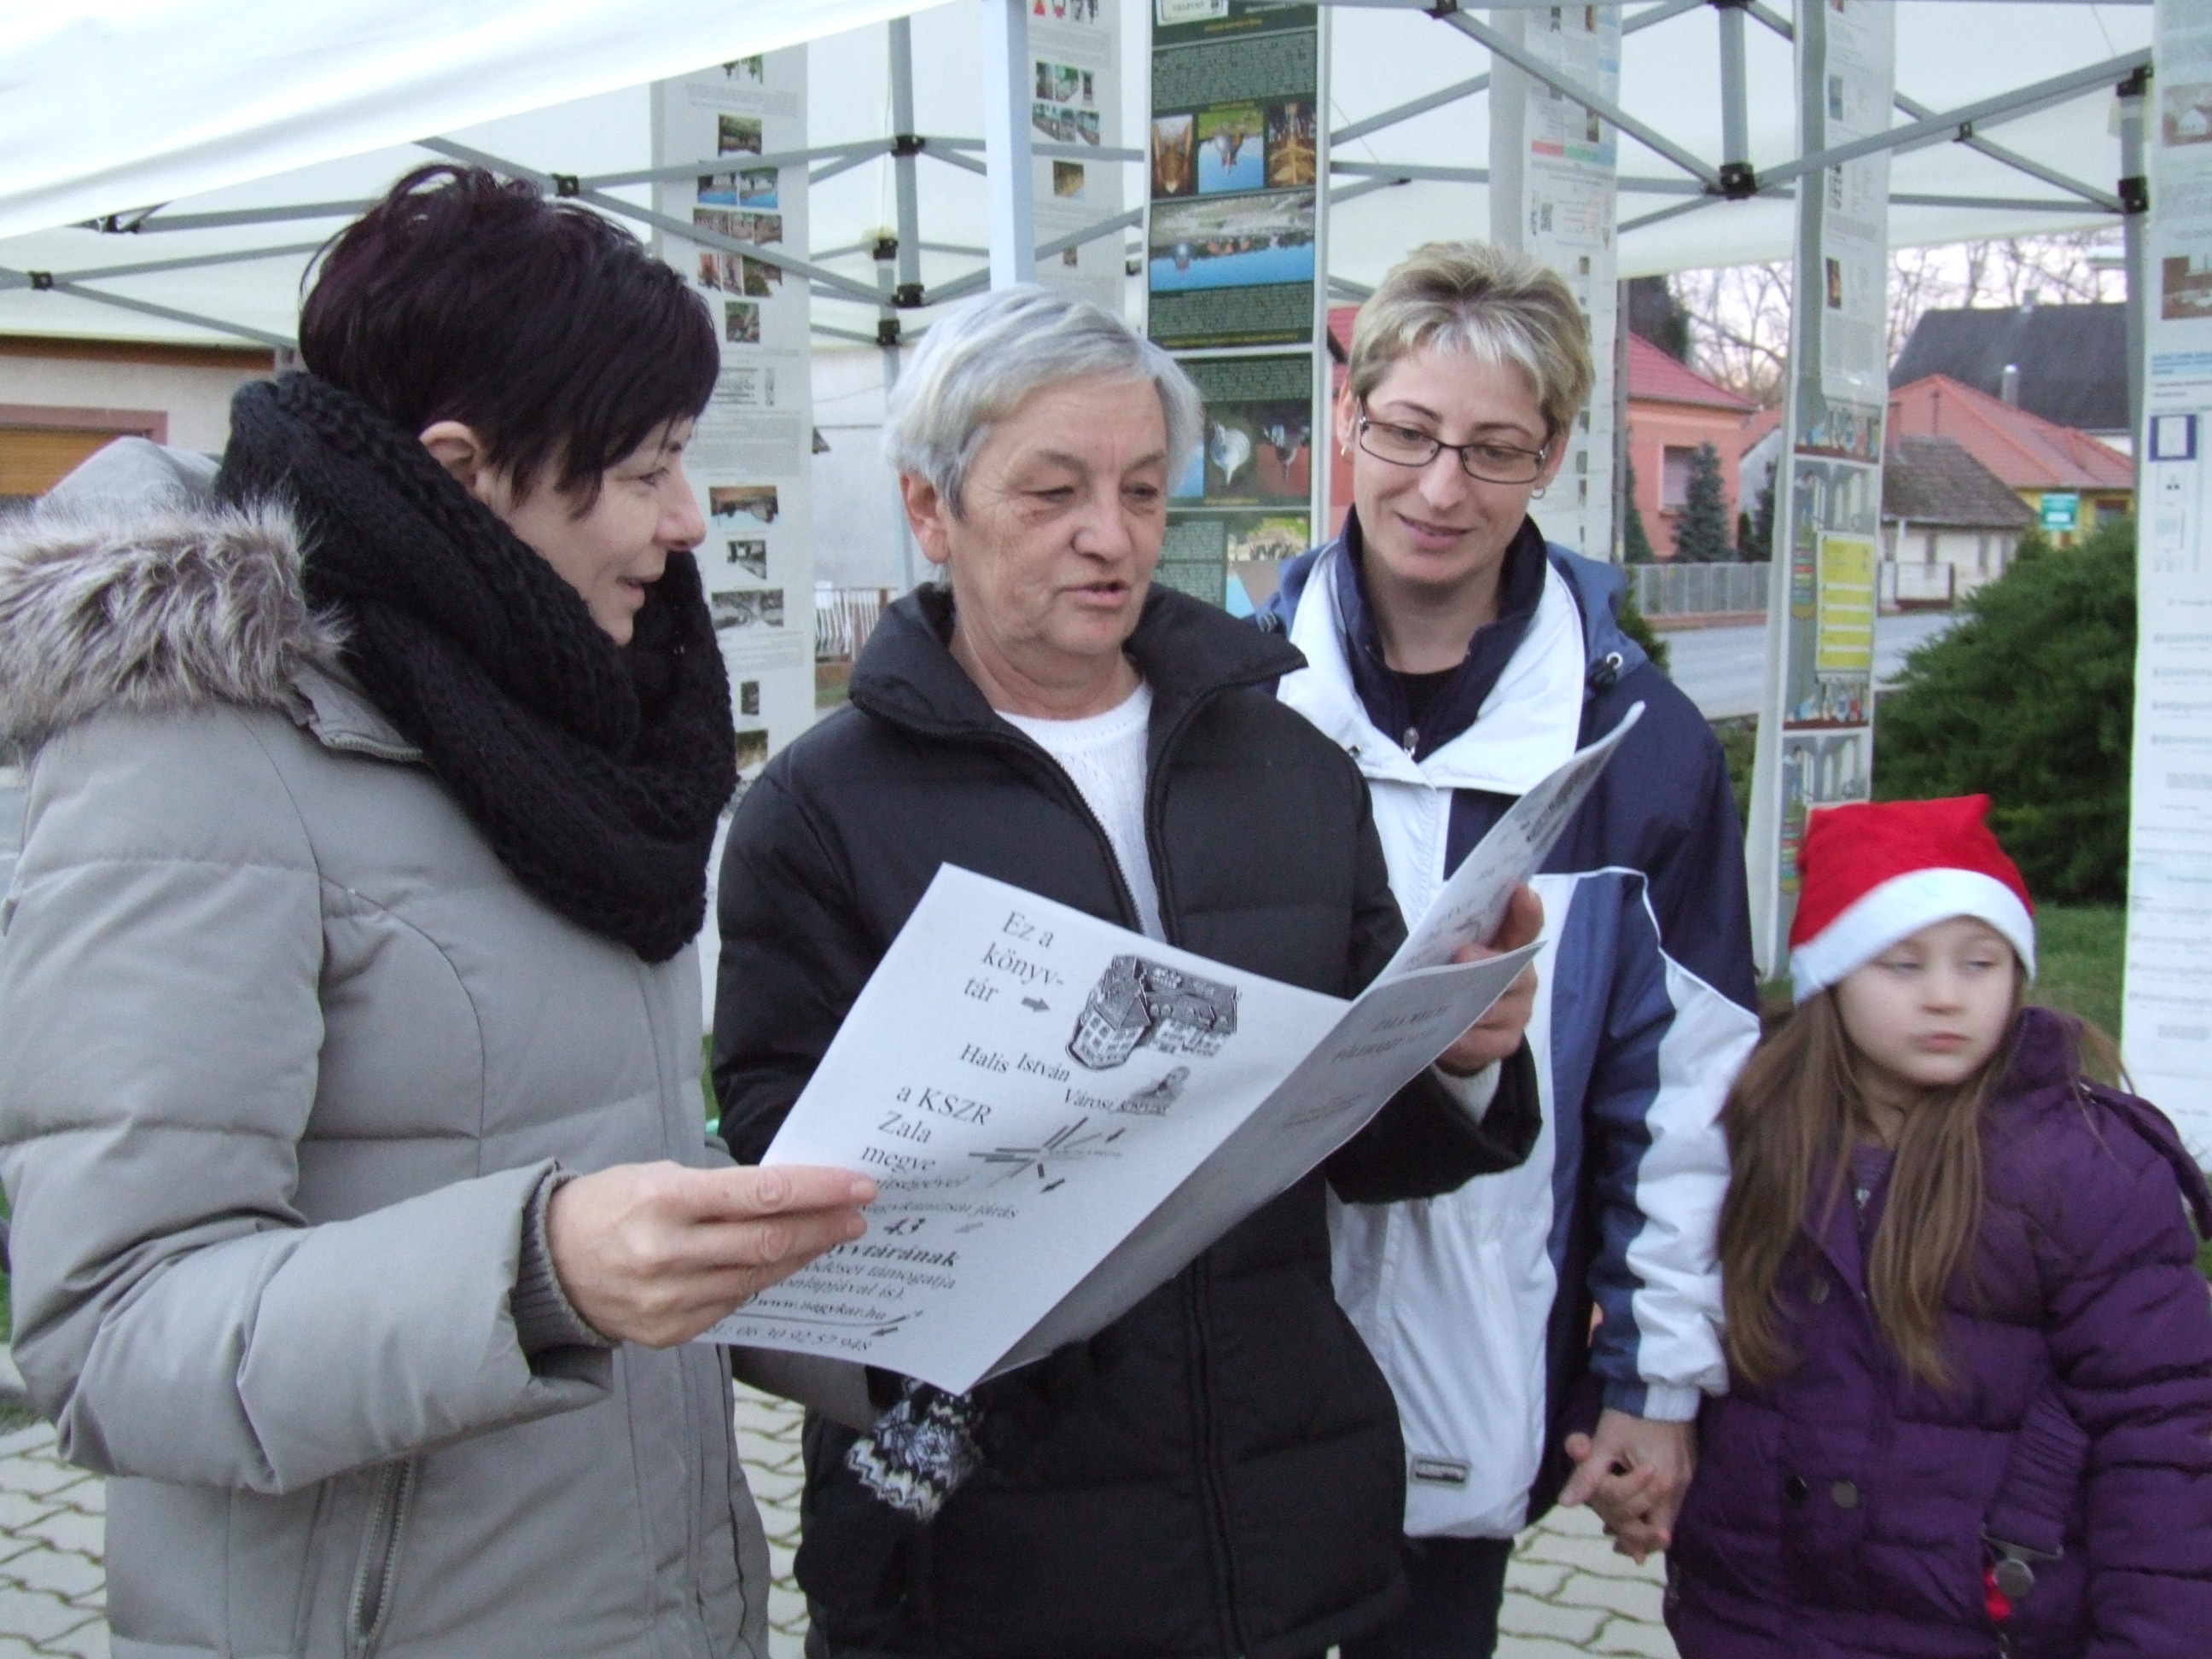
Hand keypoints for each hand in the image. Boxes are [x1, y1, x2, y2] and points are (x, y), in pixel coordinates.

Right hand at [548, 1163, 874, 1347]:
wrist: (547, 1265)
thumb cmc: (610, 1205)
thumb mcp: (658, 1176)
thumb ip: (720, 1191)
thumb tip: (790, 1195)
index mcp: (665, 1200)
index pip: (761, 1194)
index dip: (817, 1189)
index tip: (857, 1184)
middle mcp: (668, 1253)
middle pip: (769, 1241)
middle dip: (824, 1226)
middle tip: (858, 1213)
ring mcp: (668, 1299)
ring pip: (757, 1276)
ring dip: (802, 1254)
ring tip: (831, 1235)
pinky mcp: (669, 1331)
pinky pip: (733, 1303)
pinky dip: (762, 1279)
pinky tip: (782, 1262)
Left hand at [1435, 884, 1542, 1075]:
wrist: (1461, 1029)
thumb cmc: (1459, 978)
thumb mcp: (1456, 951)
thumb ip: (1455, 938)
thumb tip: (1434, 929)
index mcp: (1512, 947)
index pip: (1526, 925)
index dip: (1526, 909)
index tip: (1518, 890)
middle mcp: (1522, 978)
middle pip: (1514, 970)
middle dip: (1487, 961)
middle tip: (1462, 955)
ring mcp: (1518, 1012)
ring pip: (1499, 1009)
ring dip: (1472, 1004)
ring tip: (1444, 999)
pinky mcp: (1506, 1042)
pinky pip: (1487, 1042)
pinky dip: (1466, 1039)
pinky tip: (1448, 1037)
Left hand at [1559, 1409, 1696, 1562]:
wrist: (1658, 1383)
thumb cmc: (1630, 1413)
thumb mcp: (1604, 1444)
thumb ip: (1587, 1476)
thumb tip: (1566, 1504)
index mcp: (1660, 1481)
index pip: (1651, 1527)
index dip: (1633, 1540)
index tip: (1616, 1547)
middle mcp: (1680, 1483)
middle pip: (1663, 1525)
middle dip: (1641, 1535)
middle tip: (1619, 1545)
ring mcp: (1688, 1474)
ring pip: (1671, 1512)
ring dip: (1649, 1521)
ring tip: (1626, 1529)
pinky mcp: (1690, 1464)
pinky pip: (1676, 1496)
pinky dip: (1659, 1505)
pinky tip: (1643, 1503)